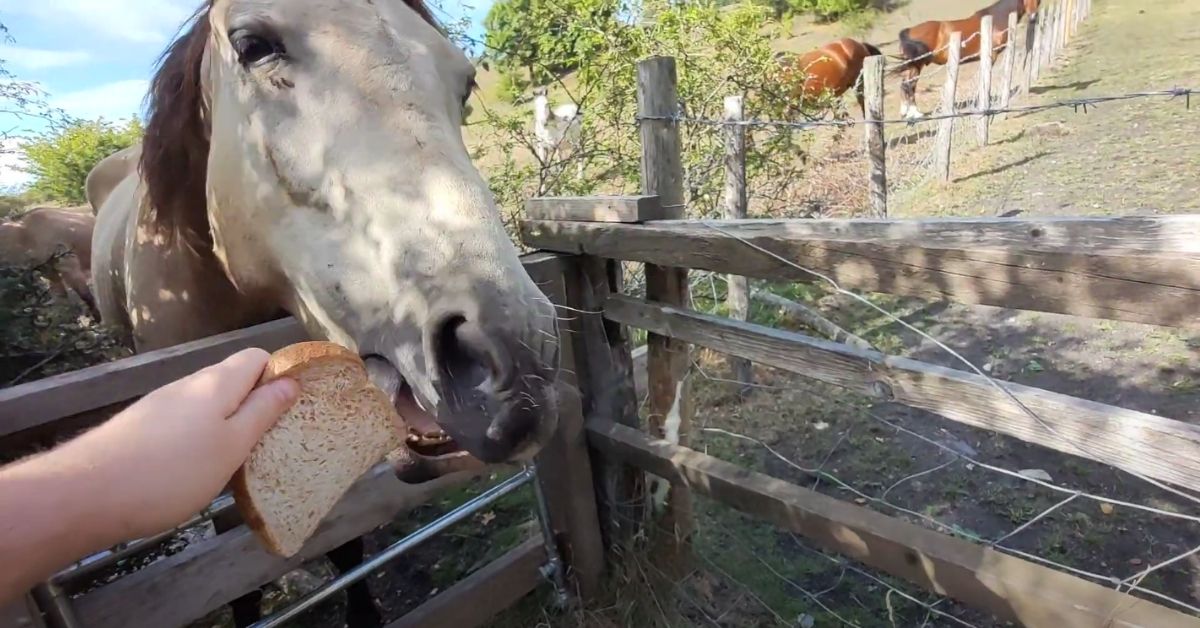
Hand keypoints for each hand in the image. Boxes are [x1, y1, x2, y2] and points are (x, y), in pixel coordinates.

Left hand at [59, 348, 298, 541]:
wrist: (85, 494)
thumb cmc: (171, 472)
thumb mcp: (231, 447)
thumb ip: (262, 413)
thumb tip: (290, 381)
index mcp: (216, 383)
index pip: (257, 358)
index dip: (279, 377)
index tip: (291, 410)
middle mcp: (187, 385)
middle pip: (232, 381)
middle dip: (254, 405)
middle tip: (268, 443)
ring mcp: (160, 405)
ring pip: (206, 404)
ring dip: (225, 425)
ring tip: (234, 463)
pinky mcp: (140, 428)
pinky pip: (183, 423)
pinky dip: (198, 439)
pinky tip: (193, 471)